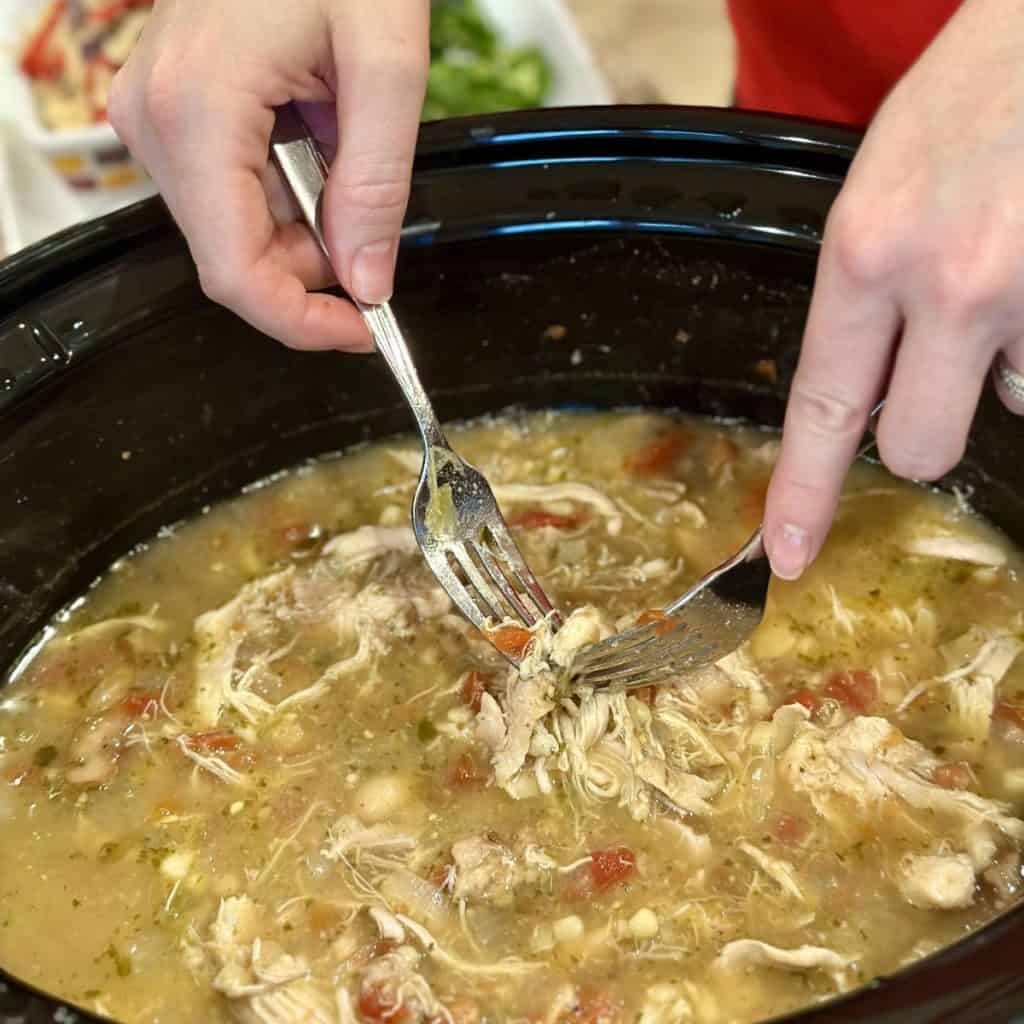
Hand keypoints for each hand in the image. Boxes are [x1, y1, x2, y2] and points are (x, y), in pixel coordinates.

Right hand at [109, 0, 428, 350]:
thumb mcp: (386, 64)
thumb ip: (377, 186)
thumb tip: (369, 279)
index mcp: (197, 113)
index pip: (234, 273)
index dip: (300, 323)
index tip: (360, 332)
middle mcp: (157, 121)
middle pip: (234, 258)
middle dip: (312, 270)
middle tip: (375, 229)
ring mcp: (157, 115)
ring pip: (234, 230)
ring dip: (305, 226)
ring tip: (348, 152)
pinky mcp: (174, 112)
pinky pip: (231, 191)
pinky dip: (288, 196)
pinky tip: (319, 142)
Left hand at [763, 0, 1023, 578]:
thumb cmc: (974, 89)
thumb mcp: (879, 187)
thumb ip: (870, 297)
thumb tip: (884, 393)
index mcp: (868, 251)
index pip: (823, 409)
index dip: (803, 494)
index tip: (791, 554)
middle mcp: (952, 284)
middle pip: (919, 447)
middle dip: (925, 427)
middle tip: (937, 365)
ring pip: (1011, 401)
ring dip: (1002, 365)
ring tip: (1008, 272)